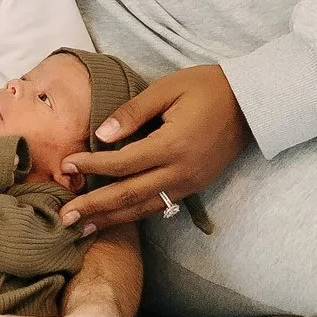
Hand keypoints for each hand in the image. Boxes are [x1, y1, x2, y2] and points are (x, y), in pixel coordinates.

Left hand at [57, 62, 250, 237]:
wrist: (252, 103)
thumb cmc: (207, 88)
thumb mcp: (166, 89)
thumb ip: (132, 112)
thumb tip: (100, 136)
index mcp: (172, 144)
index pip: (122, 163)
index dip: (92, 166)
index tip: (66, 166)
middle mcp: (181, 171)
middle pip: (129, 195)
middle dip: (95, 207)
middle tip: (65, 218)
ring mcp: (190, 183)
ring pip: (144, 208)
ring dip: (112, 219)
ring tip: (83, 228)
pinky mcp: (195, 186)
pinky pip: (160, 205)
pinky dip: (134, 214)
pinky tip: (116, 218)